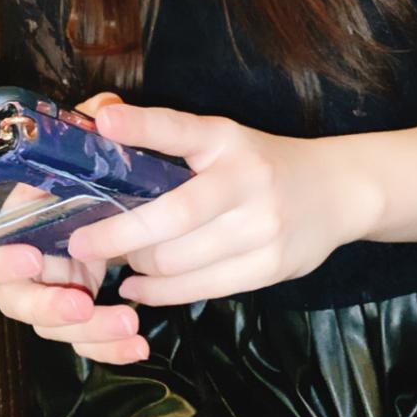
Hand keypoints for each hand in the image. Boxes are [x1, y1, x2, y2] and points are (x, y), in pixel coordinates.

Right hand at [0, 92, 148, 363]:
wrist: (128, 199)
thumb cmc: (100, 168)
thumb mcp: (98, 142)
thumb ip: (92, 123)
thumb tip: (105, 111)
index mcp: (21, 220)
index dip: (2, 258)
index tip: (35, 256)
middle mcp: (28, 260)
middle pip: (13, 299)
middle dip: (45, 307)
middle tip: (82, 305)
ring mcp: (51, 290)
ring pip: (51, 327)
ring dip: (88, 332)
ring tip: (129, 326)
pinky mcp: (80, 313)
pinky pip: (85, 340)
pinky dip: (108, 348)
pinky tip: (137, 347)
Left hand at [67, 103, 366, 305]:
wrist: (337, 191)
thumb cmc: (258, 163)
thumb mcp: (221, 139)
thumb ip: (168, 141)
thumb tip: (99, 133)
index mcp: (226, 139)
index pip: (179, 128)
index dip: (141, 126)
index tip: (103, 124)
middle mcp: (246, 179)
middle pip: (170, 215)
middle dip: (116, 234)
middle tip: (79, 241)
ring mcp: (262, 226)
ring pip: (179, 259)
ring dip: (138, 265)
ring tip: (119, 262)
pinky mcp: (270, 266)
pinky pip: (201, 288)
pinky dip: (161, 292)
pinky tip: (140, 287)